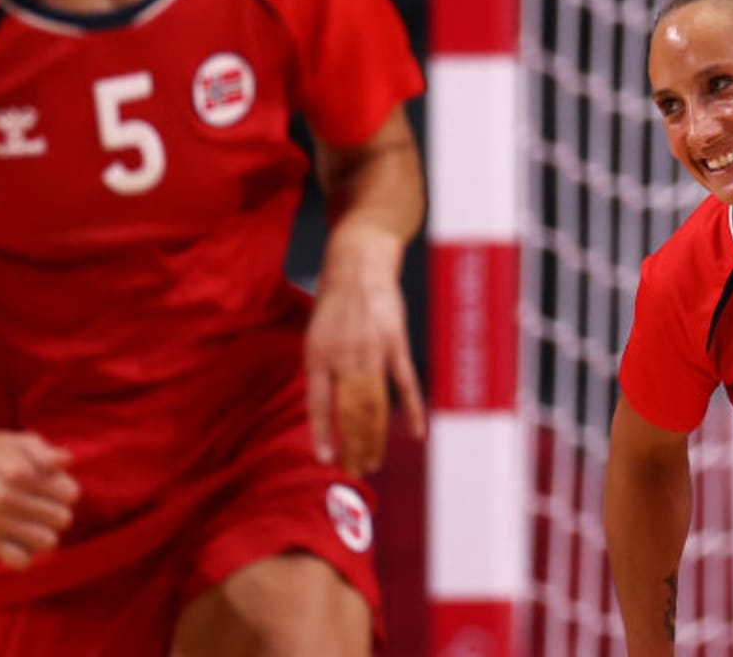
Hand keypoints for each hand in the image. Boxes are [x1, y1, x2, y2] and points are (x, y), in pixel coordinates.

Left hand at [306, 230, 425, 476]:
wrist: (358, 264)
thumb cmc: (334, 301)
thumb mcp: (315, 334)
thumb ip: (322, 369)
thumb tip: (328, 407)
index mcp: (318, 356)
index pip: (320, 405)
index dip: (322, 434)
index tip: (326, 460)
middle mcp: (344, 356)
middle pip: (351, 412)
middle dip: (353, 444)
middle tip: (356, 468)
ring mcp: (372, 351)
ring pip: (375, 404)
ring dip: (375, 436)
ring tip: (374, 460)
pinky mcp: (395, 344)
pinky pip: (405, 384)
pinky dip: (412, 409)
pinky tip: (417, 432)